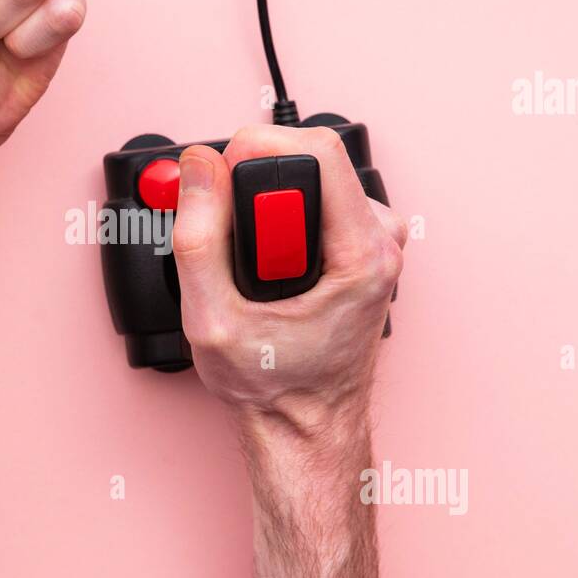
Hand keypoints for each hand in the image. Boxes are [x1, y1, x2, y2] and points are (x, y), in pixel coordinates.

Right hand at [171, 124, 406, 434]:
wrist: (304, 424)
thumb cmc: (274, 385)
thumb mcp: (213, 320)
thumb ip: (198, 239)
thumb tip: (197, 169)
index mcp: (362, 255)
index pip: (315, 154)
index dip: (252, 154)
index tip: (215, 186)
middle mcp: (380, 240)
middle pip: (310, 160)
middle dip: (251, 186)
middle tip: (233, 246)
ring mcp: (374, 240)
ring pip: (308, 177)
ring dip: (263, 206)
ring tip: (253, 267)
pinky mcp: (361, 243)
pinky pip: (312, 199)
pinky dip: (277, 219)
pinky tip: (269, 264)